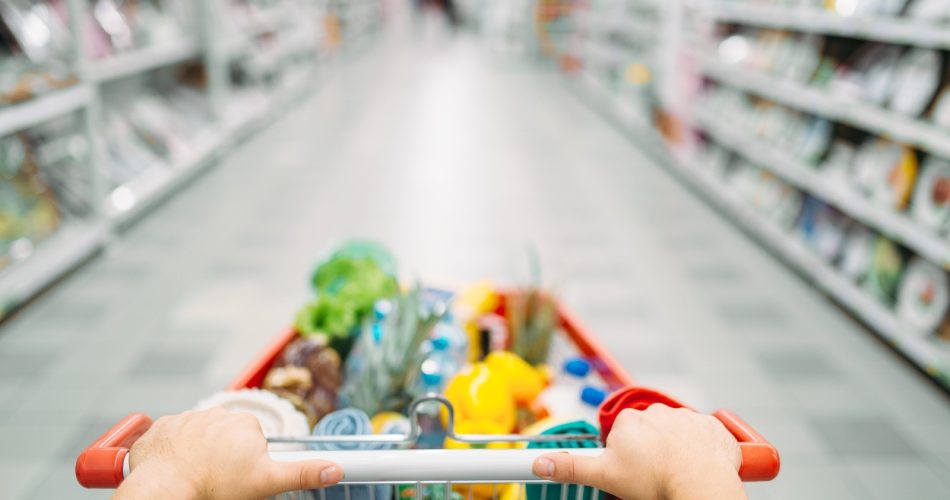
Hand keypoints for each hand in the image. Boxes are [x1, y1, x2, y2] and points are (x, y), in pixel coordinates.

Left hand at [114, 408, 342, 499]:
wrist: (165, 486)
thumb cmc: (214, 485)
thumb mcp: (266, 482)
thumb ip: (303, 473)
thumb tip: (336, 469)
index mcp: (246, 423)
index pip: (252, 441)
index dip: (247, 462)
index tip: (238, 476)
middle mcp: (219, 413)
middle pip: (227, 436)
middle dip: (224, 454)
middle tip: (218, 478)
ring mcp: (189, 417)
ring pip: (200, 435)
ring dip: (200, 451)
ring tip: (196, 473)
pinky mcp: (164, 425)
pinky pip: (174, 435)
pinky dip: (175, 449)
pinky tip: (176, 466)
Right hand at [532, 405, 743, 499]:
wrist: (700, 484)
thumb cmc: (654, 481)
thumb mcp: (605, 476)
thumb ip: (571, 467)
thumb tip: (539, 462)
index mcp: (630, 420)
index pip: (622, 434)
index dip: (626, 455)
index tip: (632, 470)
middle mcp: (658, 411)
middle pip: (649, 432)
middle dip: (650, 450)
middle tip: (653, 474)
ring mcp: (687, 417)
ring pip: (677, 434)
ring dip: (676, 449)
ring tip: (676, 472)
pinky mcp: (712, 427)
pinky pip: (705, 435)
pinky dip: (703, 449)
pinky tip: (698, 466)